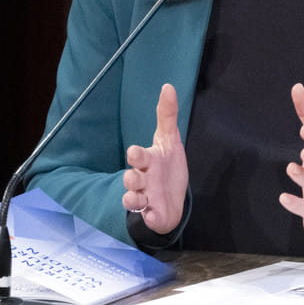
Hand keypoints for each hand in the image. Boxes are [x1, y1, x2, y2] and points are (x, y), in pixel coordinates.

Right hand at [123, 84, 188, 234]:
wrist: (173, 197)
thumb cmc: (167, 165)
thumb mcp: (170, 140)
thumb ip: (167, 115)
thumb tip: (168, 86)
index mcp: (147, 161)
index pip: (136, 156)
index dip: (135, 155)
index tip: (134, 152)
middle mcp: (143, 179)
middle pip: (130, 179)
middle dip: (131, 178)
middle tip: (135, 176)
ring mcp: (146, 198)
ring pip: (132, 199)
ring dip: (133, 198)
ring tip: (139, 198)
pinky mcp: (152, 214)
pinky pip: (147, 218)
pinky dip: (149, 218)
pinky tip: (153, 216)